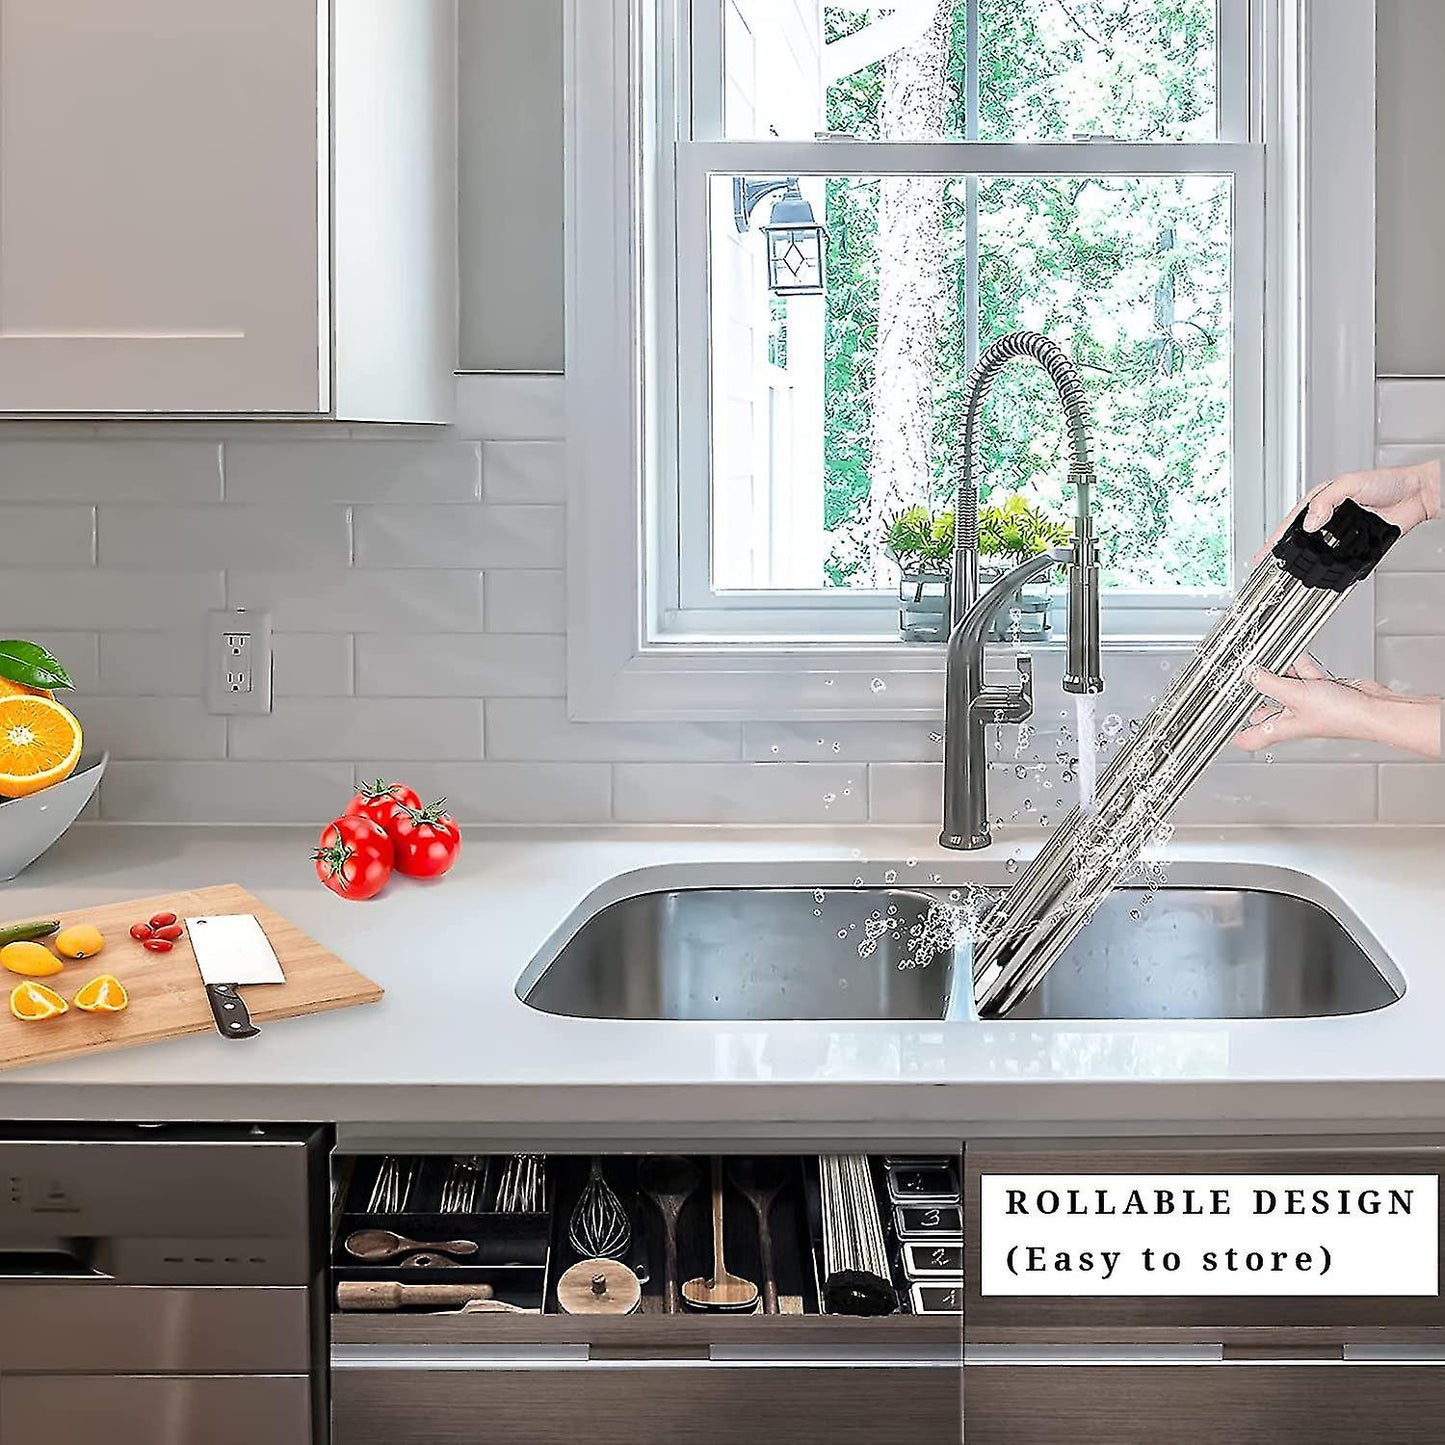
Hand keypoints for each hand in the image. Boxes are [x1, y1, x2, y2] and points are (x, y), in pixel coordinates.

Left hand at [1233, 655, 1442, 759]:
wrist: (1374, 708)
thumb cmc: (1342, 716)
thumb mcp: (1295, 694)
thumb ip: (1268, 683)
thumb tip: (1249, 674)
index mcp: (1280, 728)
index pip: (1249, 737)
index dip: (1234, 732)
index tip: (1218, 723)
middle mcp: (1291, 718)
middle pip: (1263, 705)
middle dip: (1256, 689)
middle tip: (1244, 676)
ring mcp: (1305, 703)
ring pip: (1282, 685)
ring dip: (1280, 672)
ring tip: (1273, 662)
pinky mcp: (1320, 690)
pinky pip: (1302, 674)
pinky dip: (1299, 666)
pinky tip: (1297, 659)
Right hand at [1256, 459, 1440, 561]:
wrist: (1416, 496)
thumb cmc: (1388, 483)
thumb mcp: (1350, 483)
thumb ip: (1327, 501)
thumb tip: (1310, 522)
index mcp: (1322, 501)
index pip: (1292, 523)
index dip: (1276, 539)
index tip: (1264, 553)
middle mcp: (1330, 518)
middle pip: (1302, 540)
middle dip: (1287, 554)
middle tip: (1274, 567)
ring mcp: (1343, 533)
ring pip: (1319, 551)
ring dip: (1308, 562)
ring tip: (1293, 574)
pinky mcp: (1358, 546)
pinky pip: (1340, 559)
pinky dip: (1331, 567)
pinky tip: (1322, 573)